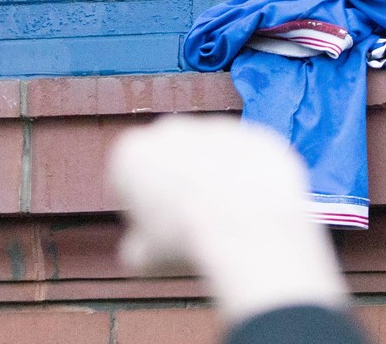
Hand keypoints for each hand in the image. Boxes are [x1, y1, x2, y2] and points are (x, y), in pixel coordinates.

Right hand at [109, 116, 348, 324]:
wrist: (246, 230)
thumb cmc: (187, 240)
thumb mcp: (144, 258)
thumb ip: (137, 245)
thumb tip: (141, 250)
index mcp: (133, 153)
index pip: (128, 178)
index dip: (139, 206)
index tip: (154, 229)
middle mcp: (172, 129)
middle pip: (170, 157)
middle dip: (177, 182)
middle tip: (191, 222)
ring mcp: (218, 128)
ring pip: (212, 153)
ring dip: (216, 175)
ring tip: (226, 218)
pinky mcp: (257, 135)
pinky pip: (250, 156)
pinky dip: (251, 175)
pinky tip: (254, 205)